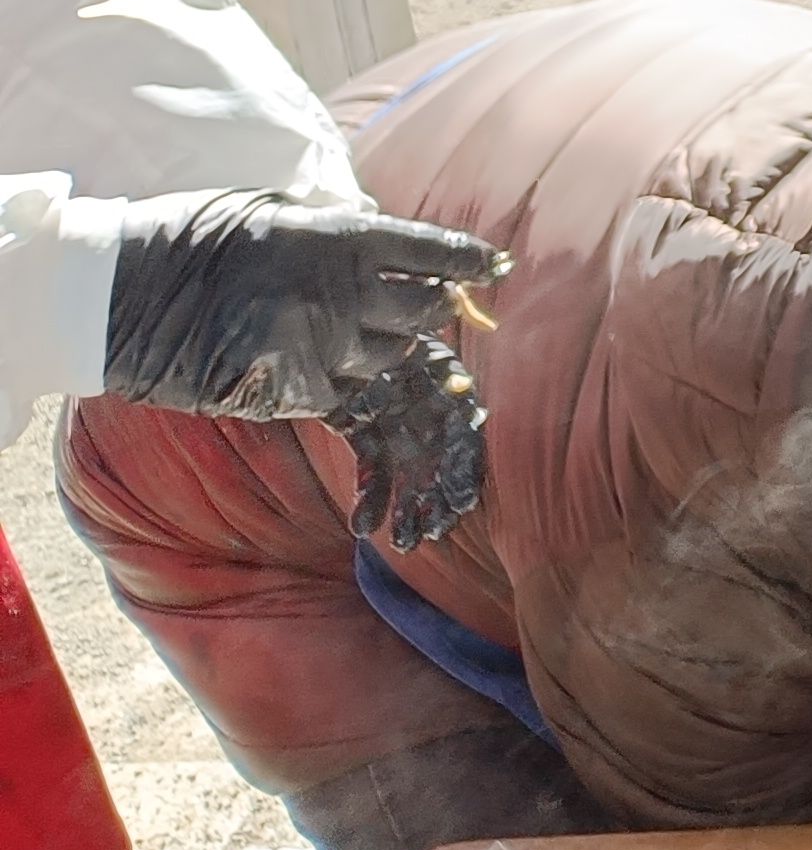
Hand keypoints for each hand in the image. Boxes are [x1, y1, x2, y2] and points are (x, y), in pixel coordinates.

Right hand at [101, 194, 506, 420]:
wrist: (120, 292)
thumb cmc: (198, 238)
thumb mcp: (280, 213)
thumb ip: (341, 230)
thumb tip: (391, 239)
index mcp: (343, 239)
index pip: (435, 251)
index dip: (470, 260)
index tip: (495, 266)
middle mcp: (342, 292)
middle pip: (427, 311)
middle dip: (433, 309)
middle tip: (422, 305)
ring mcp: (318, 345)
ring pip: (394, 358)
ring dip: (391, 351)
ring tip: (357, 335)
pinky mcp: (290, 390)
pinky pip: (347, 397)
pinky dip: (348, 391)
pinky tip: (319, 370)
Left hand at [327, 338, 490, 549]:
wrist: (310, 306)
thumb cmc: (360, 319)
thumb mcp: (388, 339)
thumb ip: (403, 370)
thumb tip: (408, 405)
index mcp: (440, 374)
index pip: (463, 427)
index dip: (463, 466)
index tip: (458, 503)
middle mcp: (425, 395)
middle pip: (440, 453)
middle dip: (437, 496)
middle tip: (429, 533)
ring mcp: (397, 413)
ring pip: (413, 467)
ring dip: (411, 506)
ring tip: (405, 543)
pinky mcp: (368, 426)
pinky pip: (377, 465)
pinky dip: (374, 495)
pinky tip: (364, 526)